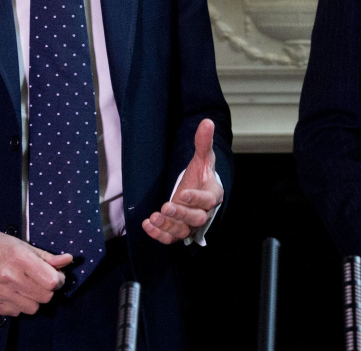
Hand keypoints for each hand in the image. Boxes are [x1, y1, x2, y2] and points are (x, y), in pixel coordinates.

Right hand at [0, 229, 71, 316]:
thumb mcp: (23, 245)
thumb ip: (47, 256)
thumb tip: (68, 260)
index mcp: (20, 258)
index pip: (52, 281)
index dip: (58, 279)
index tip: (55, 275)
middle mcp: (9, 277)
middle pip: (45, 297)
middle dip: (48, 289)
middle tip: (41, 281)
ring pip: (33, 308)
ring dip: (34, 299)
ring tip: (26, 287)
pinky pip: (16, 313)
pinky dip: (19, 304)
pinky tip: (13, 292)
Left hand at [143, 119, 223, 244]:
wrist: (196, 191)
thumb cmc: (201, 175)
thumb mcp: (202, 158)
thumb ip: (204, 142)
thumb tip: (207, 122)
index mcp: (213, 195)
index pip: (208, 200)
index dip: (196, 198)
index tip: (184, 193)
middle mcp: (204, 213)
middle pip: (196, 219)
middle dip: (180, 214)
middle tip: (166, 207)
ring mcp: (191, 224)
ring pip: (182, 231)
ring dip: (168, 226)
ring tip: (153, 217)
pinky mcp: (179, 231)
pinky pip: (171, 238)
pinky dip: (159, 235)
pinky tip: (147, 225)